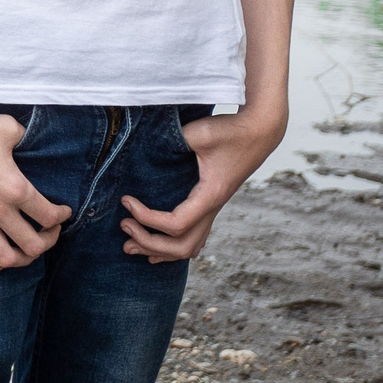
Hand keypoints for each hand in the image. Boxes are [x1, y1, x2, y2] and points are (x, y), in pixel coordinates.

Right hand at [0, 98, 71, 273]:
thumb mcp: (3, 126)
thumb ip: (23, 136)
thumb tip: (28, 141)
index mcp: (14, 188)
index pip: (49, 215)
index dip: (62, 216)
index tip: (63, 212)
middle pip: (33, 244)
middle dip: (47, 240)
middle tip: (48, 231)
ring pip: (7, 258)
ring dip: (22, 258)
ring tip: (24, 248)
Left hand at [120, 105, 285, 262]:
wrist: (259, 131)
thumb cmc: (230, 131)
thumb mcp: (199, 133)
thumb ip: (171, 141)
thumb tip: (141, 147)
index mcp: (210, 195)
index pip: (175, 224)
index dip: (146, 218)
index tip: (126, 201)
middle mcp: (213, 208)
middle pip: (182, 246)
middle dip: (149, 242)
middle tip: (123, 226)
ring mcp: (214, 209)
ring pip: (189, 248)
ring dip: (159, 251)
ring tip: (131, 245)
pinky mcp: (211, 204)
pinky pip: (194, 237)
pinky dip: (173, 247)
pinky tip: (156, 248)